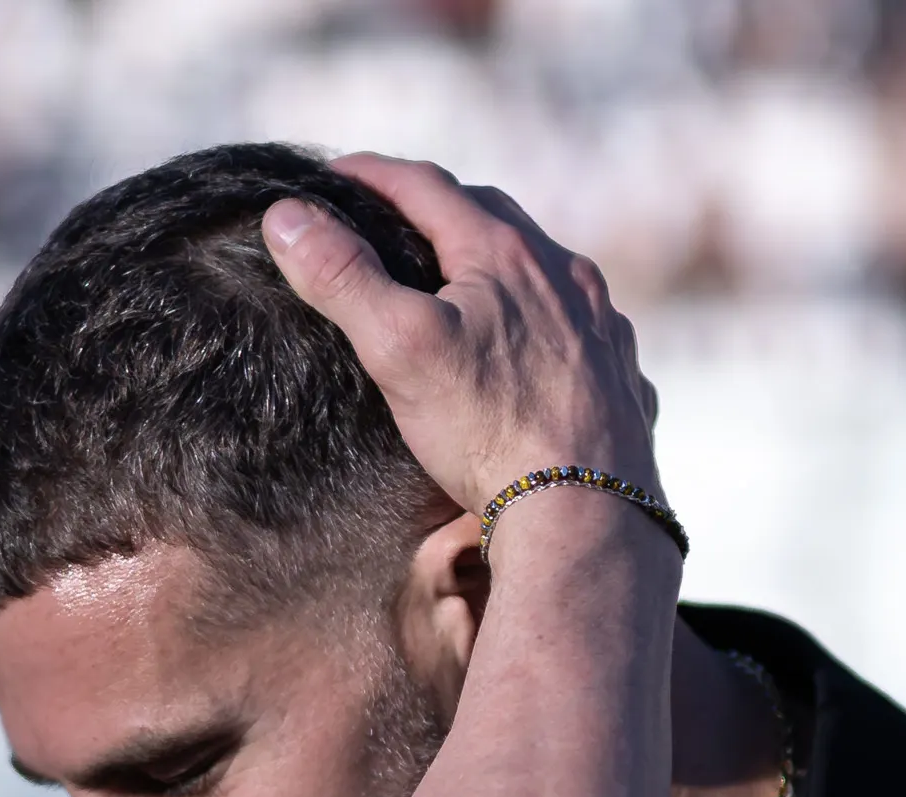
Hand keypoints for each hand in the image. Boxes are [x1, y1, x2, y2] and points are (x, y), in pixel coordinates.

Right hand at [263, 154, 662, 516]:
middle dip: (436, 207)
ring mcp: (600, 323)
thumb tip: (287, 217)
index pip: (425, 185)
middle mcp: (563, 274)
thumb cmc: (488, 430)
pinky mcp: (618, 373)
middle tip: (392, 218)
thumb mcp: (397, 347)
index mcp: (505, 253)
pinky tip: (530, 343)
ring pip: (541, 269)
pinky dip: (542, 316)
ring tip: (461, 278)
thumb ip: (342, 277)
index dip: (371, 174)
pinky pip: (576, 324)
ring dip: (497, 260)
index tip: (331, 175)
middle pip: (490, 215)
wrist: (584, 513)